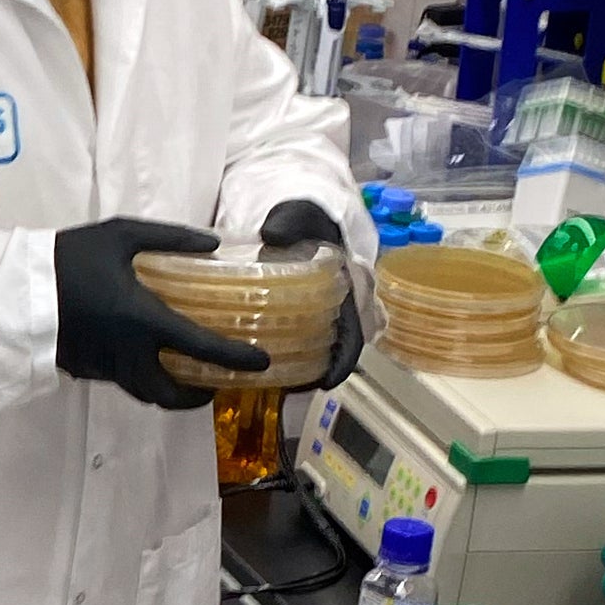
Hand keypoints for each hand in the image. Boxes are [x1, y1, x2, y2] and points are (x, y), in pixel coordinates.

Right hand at [55, 218, 271, 410]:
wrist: (16, 286)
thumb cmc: (69, 257)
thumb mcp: (120, 235)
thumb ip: (169, 238)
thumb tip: (211, 244)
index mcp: (145, 320)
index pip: (203, 348)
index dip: (237, 359)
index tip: (259, 363)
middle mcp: (129, 353)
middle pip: (172, 395)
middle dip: (197, 398)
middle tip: (212, 386)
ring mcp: (104, 367)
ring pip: (145, 393)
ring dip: (168, 392)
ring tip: (180, 376)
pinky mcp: (83, 370)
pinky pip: (120, 381)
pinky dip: (139, 377)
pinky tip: (140, 358)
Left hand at [262, 198, 364, 388]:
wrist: (298, 216)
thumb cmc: (305, 218)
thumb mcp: (298, 214)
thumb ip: (289, 222)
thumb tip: (272, 234)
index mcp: (345, 289)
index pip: (352, 334)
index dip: (343, 361)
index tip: (327, 381)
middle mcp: (333, 307)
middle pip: (331, 351)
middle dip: (313, 374)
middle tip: (285, 390)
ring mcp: (313, 312)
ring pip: (311, 349)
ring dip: (295, 369)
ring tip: (267, 385)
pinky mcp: (291, 313)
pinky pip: (290, 339)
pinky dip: (278, 354)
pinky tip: (252, 363)